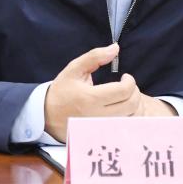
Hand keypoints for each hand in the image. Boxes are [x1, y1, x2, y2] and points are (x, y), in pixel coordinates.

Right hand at [43, 44, 173, 139]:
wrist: (47, 115)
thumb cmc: (62, 90)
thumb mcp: (74, 69)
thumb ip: (95, 57)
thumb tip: (115, 48)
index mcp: (90, 98)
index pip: (123, 91)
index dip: (130, 81)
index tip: (125, 77)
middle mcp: (97, 116)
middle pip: (131, 105)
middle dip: (135, 92)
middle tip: (127, 86)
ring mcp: (100, 129)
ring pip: (131, 119)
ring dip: (134, 106)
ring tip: (125, 97)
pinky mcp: (101, 135)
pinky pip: (124, 128)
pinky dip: (129, 118)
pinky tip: (122, 109)